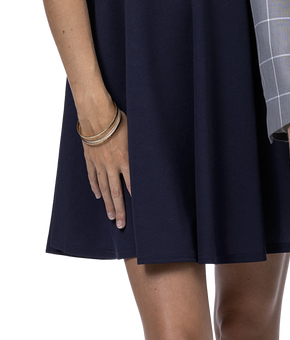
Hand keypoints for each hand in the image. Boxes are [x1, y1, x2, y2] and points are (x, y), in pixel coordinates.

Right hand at [81, 110, 130, 227]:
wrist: (97, 115)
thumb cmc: (118, 120)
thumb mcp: (134, 133)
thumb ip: (140, 147)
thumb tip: (150, 154)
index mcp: (125, 159)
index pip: (131, 184)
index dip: (135, 199)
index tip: (139, 212)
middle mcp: (112, 165)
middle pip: (116, 192)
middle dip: (119, 210)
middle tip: (121, 224)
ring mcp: (99, 164)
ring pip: (104, 188)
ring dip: (107, 203)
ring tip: (111, 216)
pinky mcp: (90, 160)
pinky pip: (93, 177)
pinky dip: (95, 187)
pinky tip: (98, 195)